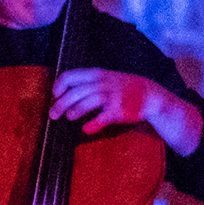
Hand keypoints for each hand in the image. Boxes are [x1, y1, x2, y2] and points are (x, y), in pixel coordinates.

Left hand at [51, 69, 193, 150]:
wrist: (150, 95)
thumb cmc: (124, 88)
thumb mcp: (107, 77)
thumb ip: (88, 82)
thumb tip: (65, 90)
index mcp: (97, 74)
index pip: (71, 76)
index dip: (59, 86)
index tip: (54, 95)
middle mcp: (103, 83)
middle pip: (75, 92)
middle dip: (60, 104)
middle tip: (53, 114)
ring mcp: (111, 96)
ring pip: (86, 102)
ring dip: (74, 111)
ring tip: (69, 117)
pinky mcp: (119, 110)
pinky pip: (102, 117)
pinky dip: (92, 124)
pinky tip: (86, 129)